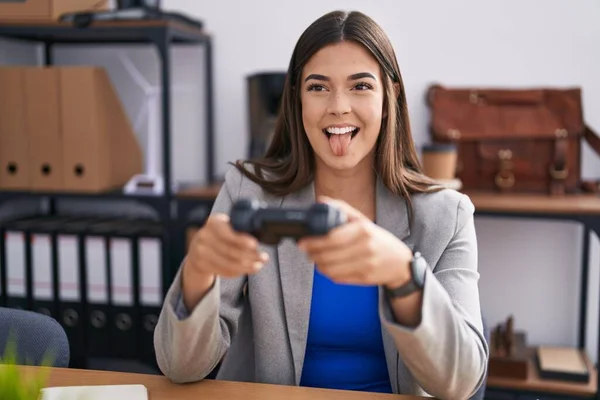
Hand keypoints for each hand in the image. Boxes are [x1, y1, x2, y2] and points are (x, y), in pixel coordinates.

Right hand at [182, 213, 267, 308]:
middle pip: (230, 250)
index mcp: (213, 222)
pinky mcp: (202, 264)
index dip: (242, 241)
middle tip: (263, 257)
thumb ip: (237, 229)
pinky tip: (247, 269)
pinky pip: (224, 271)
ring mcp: (200, 251)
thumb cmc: (218, 235)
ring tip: (258, 265)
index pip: (228, 234)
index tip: (255, 245)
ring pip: (228, 263)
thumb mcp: (225, 226)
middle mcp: (204, 236)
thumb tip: (259, 238)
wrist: (197, 247)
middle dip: (250, 256)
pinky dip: (238, 271)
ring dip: (247, 266)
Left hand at [297, 196, 412, 287]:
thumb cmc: (379, 240)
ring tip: (314, 258)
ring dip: (318, 264)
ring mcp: (366, 264)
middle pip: (329, 255)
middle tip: (305, 250)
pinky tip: (326, 266)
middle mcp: (366, 247)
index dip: (314, 242)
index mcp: (364, 230)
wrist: (401, 263)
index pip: (332, 238)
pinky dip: (328, 273)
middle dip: (312, 254)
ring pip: (331, 269)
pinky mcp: (364, 278)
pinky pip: (338, 278)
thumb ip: (342, 210)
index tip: (302, 241)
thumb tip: (321, 202)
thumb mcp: (364, 221)